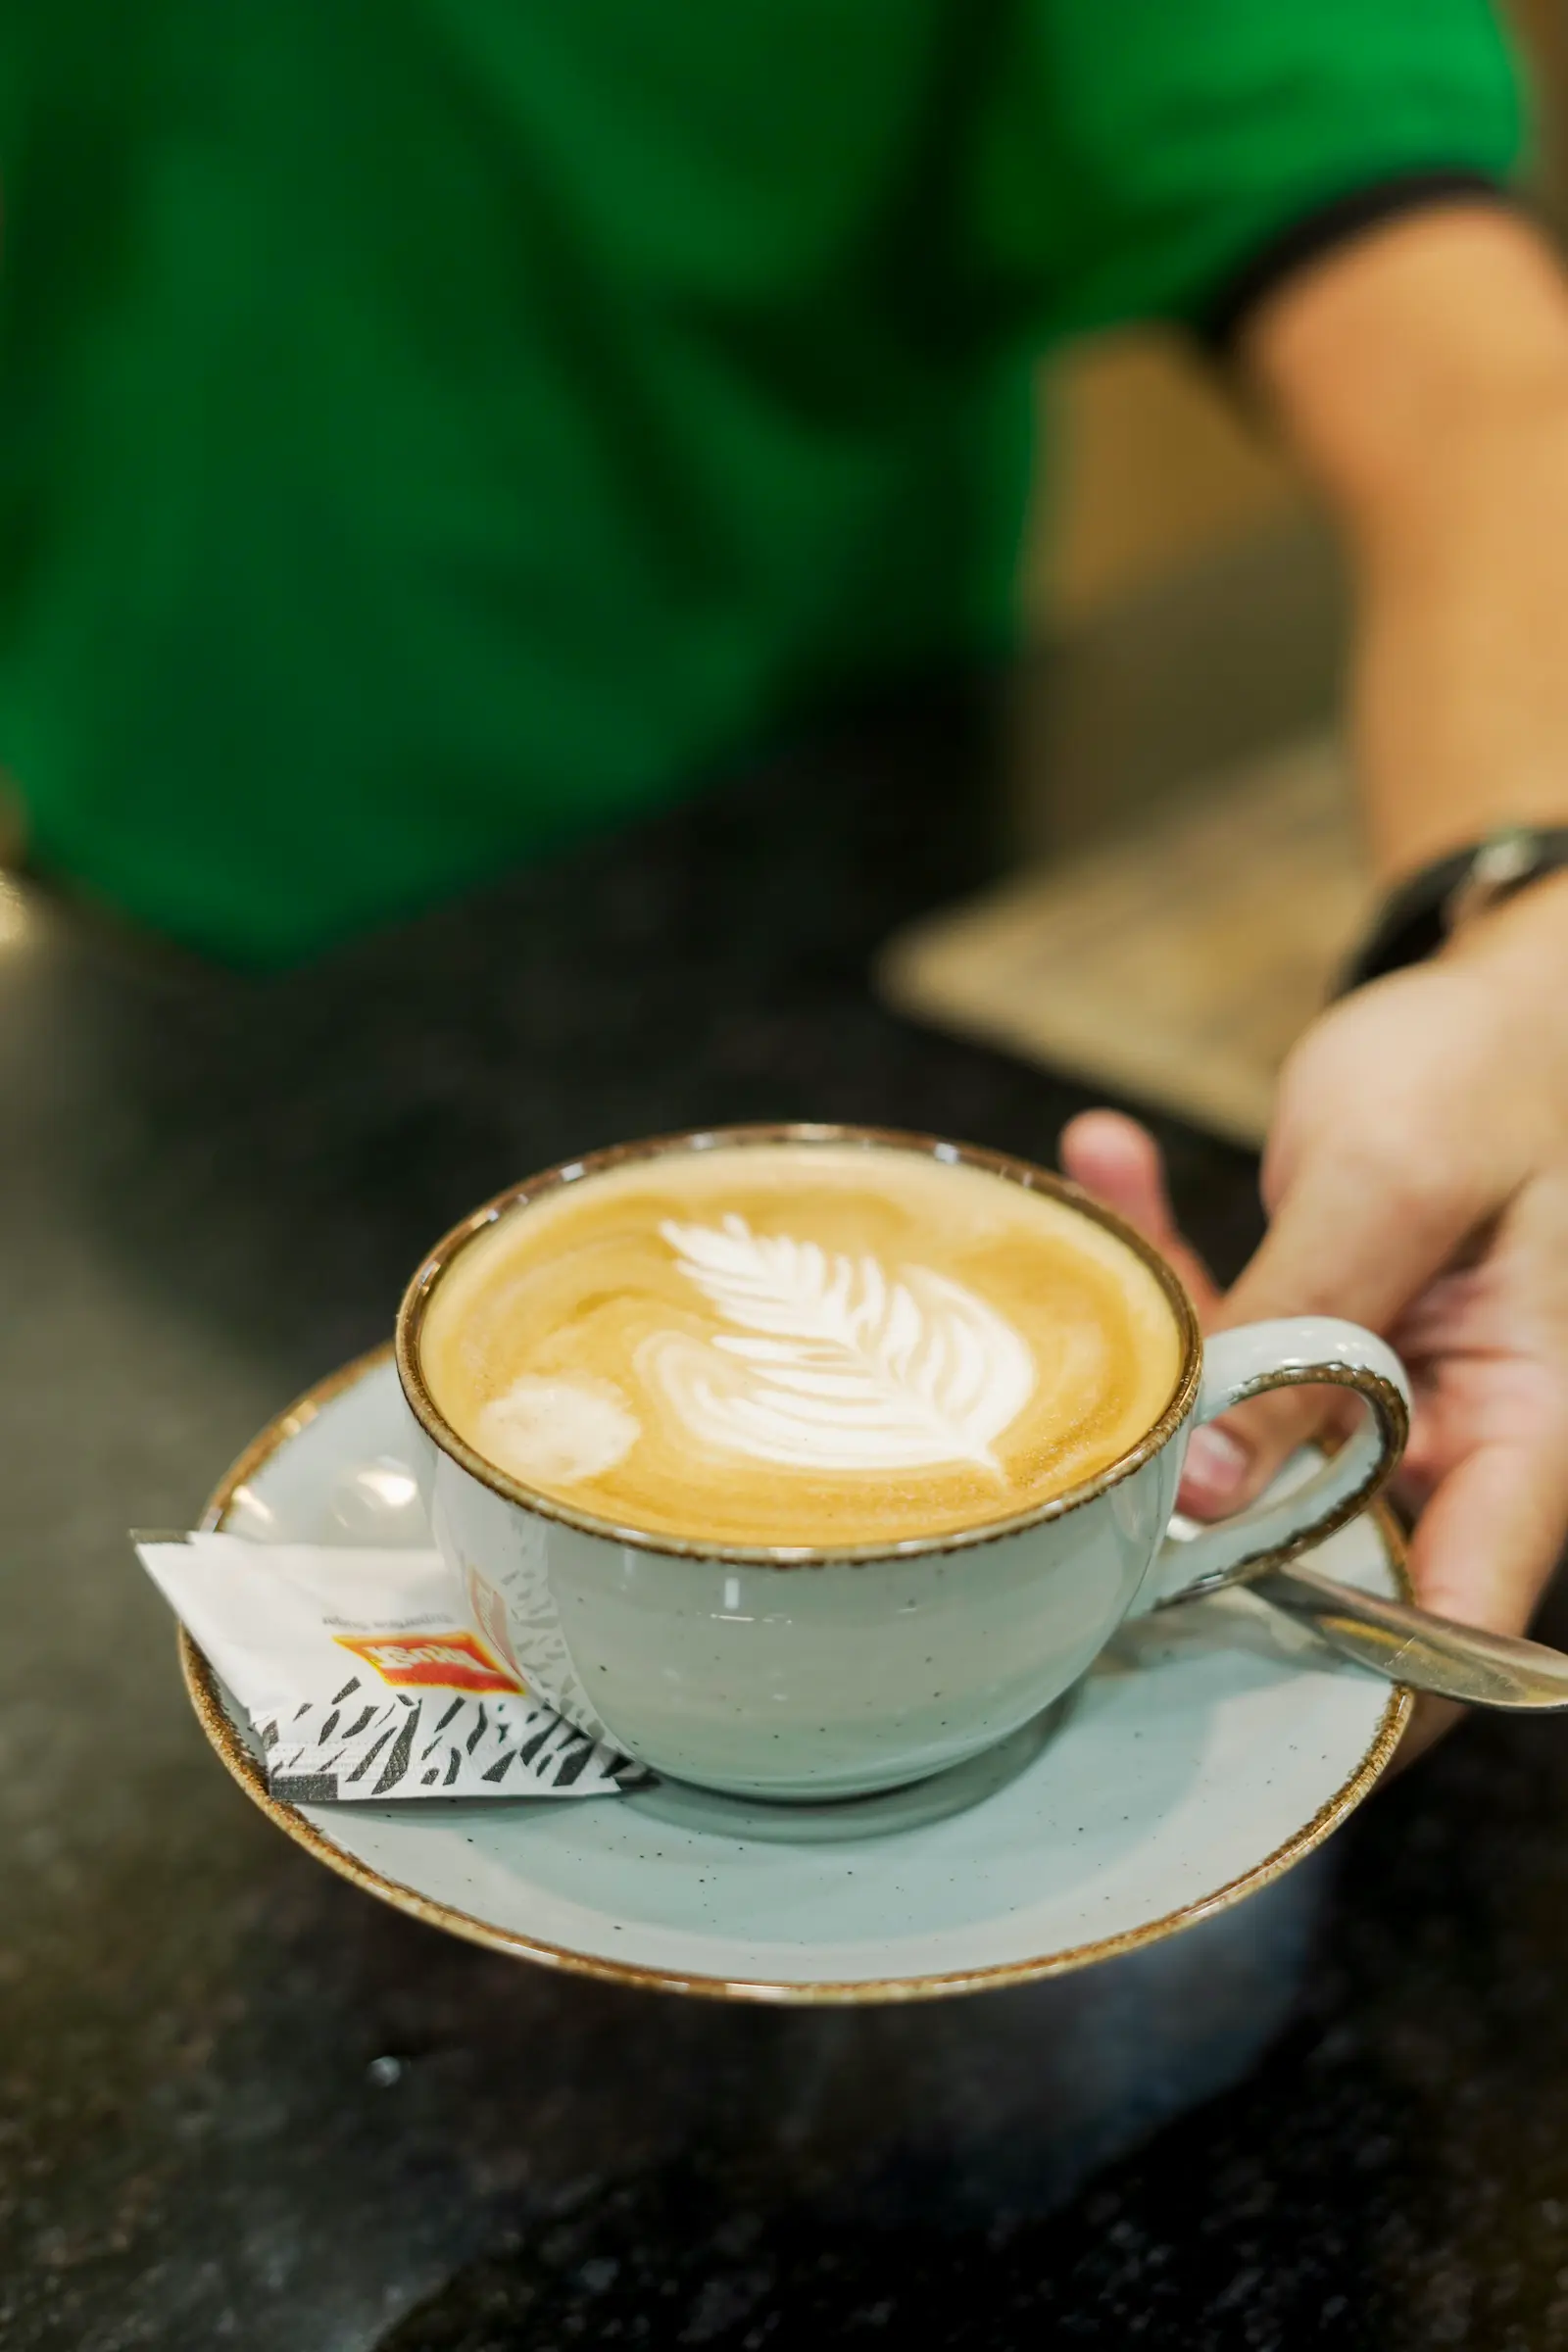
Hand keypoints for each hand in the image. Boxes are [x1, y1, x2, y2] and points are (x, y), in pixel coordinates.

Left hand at [1061, 873, 1567, 1675]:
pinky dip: (1163, 1269)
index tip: (1223, 1730)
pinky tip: (1108, 1159)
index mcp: (1531, 1427)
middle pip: (1316, 1542)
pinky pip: (1222, 1345)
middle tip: (1074, 1458)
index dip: (1365, 1698)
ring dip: (1157, 1346)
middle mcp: (1453, 1441)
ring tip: (1098, 1208)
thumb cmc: (1501, 1074)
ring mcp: (1379, 1401)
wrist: (1511, 1002)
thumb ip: (1304, 1326)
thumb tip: (1208, 1492)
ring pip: (1238, 1441)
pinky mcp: (1313, 1348)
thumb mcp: (1401, 1178)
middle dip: (1189, 1515)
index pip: (1464, 1614)